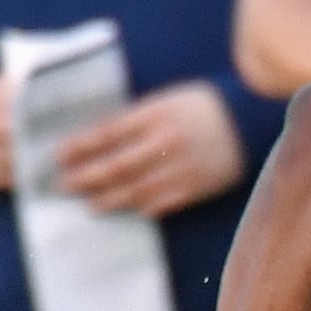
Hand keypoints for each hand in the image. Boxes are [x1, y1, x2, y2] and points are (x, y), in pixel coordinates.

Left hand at [55, 80, 247, 218]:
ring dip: (108, 199)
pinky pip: (163, 202)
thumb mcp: (167, 101)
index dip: (80, 146)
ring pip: (136, 189)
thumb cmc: (204, 106)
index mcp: (155, 115)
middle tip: (63, 185)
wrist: (252, 120)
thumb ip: (136, 118)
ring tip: (89, 205)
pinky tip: (129, 210)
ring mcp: (181, 167)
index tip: (58, 155)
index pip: (107, 133)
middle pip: (116, 165)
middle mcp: (165, 142)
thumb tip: (99, 138)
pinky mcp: (197, 187)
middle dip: (86, 176)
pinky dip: (143, 207)